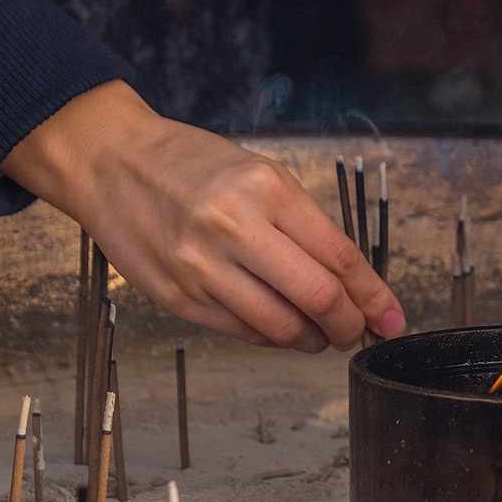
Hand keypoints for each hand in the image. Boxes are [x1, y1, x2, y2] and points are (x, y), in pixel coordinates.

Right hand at [1, 80, 404, 349]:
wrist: (110, 162)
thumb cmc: (191, 164)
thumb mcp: (259, 173)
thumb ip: (305, 225)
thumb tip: (353, 282)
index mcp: (266, 189)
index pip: (339, 258)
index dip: (373, 297)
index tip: (391, 318)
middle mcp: (234, 227)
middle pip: (317, 298)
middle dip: (348, 324)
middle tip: (355, 331)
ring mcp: (201, 266)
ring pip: (280, 326)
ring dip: (310, 339)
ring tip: (318, 333)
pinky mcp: (176, 296)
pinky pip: (241, 331)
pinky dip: (270, 337)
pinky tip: (278, 327)